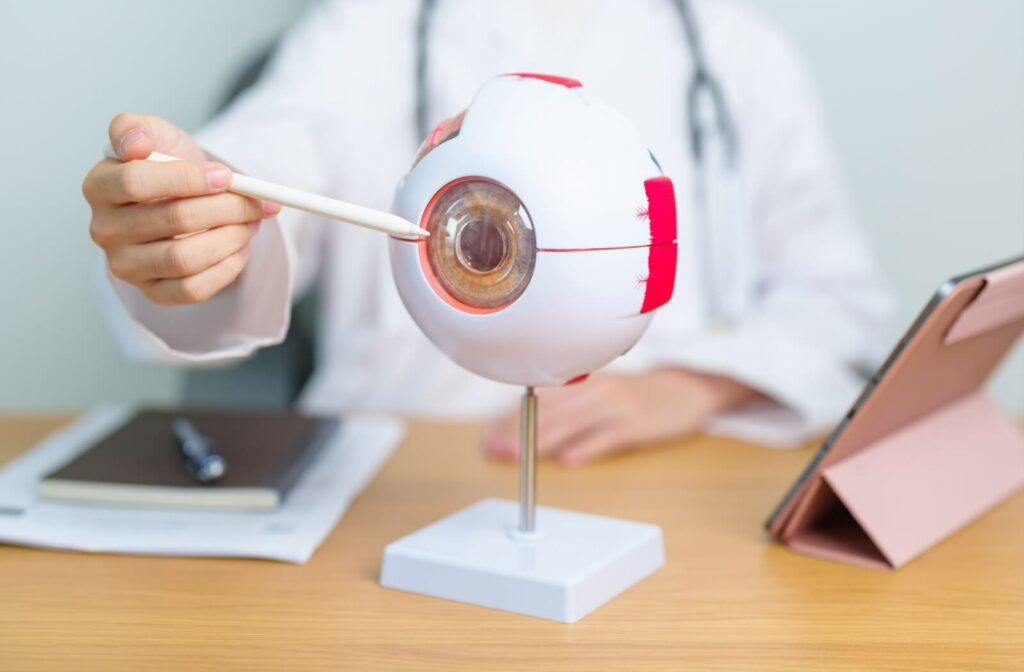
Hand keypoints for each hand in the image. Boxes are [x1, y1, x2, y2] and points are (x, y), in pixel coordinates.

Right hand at [82, 113, 280, 305]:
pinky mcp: (152, 292)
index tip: (225, 176)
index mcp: (99, 186)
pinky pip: (193, 289)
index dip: (187, 178)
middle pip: (173, 220)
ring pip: (185, 258)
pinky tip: (240, 248)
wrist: (181, 200)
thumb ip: (137, 128)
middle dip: (226, 208)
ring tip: (251, 222)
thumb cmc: (167, 167)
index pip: (136, 182)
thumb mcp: (155, 134)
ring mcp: (126, 265)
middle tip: (256, 200)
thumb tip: (136, 143)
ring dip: (231, 238)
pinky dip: (227, 268)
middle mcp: (105, 230)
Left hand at [484, 369, 759, 466]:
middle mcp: (596, 389)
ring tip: (520, 457)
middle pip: (551, 412)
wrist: (686, 390)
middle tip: (496, 451)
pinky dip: (588, 447)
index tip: (489, 438)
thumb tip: (524, 427)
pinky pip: (608, 436)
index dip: (512, 420)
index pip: (539, 401)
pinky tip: (569, 460)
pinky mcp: (637, 424)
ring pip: (574, 423)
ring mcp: (618, 405)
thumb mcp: (600, 392)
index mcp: (584, 381)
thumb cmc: (635, 396)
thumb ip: (566, 406)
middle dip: (520, 433)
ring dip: (544, 441)